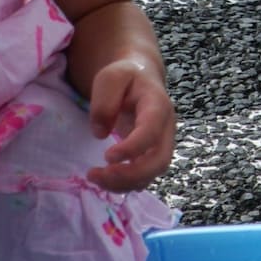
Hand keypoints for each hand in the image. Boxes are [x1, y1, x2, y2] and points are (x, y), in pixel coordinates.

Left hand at [86, 59, 175, 190]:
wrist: (140, 78)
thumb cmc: (125, 77)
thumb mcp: (110, 77)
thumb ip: (104, 101)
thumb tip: (100, 133)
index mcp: (158, 105)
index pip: (152, 132)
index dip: (132, 148)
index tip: (107, 157)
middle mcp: (166, 128)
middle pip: (159, 161)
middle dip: (130, 175)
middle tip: (98, 175)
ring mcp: (161, 144)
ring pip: (152, 174)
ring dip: (124, 183)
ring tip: (94, 177)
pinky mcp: (152, 154)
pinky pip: (144, 176)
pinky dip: (124, 184)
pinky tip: (103, 179)